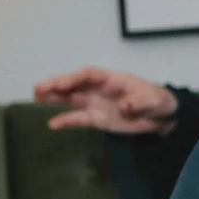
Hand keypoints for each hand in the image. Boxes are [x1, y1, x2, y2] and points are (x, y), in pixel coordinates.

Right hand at [33, 66, 177, 133]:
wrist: (163, 116)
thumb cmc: (158, 101)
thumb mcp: (153, 99)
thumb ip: (139, 102)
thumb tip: (124, 106)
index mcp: (112, 79)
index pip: (88, 75)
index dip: (74, 78)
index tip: (60, 84)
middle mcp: (100, 89)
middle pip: (74, 85)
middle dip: (56, 85)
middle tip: (37, 89)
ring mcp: (97, 103)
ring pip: (72, 99)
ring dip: (55, 98)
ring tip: (36, 98)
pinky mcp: (98, 119)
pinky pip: (79, 118)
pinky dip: (66, 121)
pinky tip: (52, 124)